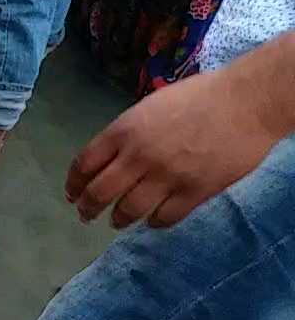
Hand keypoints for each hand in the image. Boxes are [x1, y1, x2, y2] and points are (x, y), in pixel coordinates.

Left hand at [66, 60, 283, 227]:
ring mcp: (166, 176)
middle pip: (99, 193)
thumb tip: (108, 159)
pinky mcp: (194, 192)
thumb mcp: (150, 107)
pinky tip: (153, 219)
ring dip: (118, 219)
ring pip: (128, 211)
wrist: (247, 101)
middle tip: (86, 215)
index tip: (71, 195)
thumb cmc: (200, 97)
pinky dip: (154, 222)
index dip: (73, 184)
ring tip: (117, 221)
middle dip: (87, 208)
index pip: (83, 165)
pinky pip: (164, 218)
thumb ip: (127, 134)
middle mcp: (138, 156)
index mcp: (124, 131)